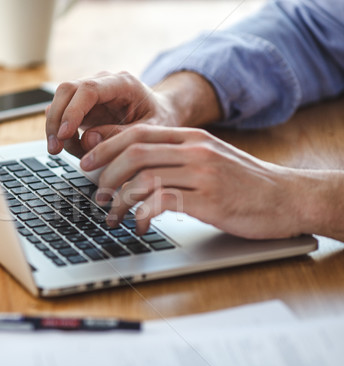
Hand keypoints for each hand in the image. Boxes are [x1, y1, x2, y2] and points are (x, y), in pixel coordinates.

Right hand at [45, 71, 221, 157]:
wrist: (163, 114)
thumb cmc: (160, 120)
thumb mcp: (150, 131)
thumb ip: (121, 135)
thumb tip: (88, 139)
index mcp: (123, 83)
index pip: (88, 89)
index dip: (72, 111)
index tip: (64, 134)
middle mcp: (102, 83)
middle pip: (66, 90)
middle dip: (55, 120)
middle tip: (55, 149)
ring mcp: (90, 94)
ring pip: (59, 102)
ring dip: (55, 128)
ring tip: (66, 151)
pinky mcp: (83, 107)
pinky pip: (62, 115)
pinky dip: (60, 133)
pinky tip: (71, 147)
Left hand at [80, 124, 305, 239]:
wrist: (287, 197)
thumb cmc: (243, 183)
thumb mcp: (208, 159)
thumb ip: (173, 157)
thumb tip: (132, 168)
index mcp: (191, 137)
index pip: (137, 132)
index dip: (105, 146)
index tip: (86, 162)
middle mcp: (194, 150)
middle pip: (134, 152)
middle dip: (105, 173)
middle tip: (96, 194)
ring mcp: (202, 173)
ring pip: (143, 177)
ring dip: (119, 199)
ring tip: (112, 214)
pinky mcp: (209, 199)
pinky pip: (162, 202)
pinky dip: (141, 214)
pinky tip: (138, 224)